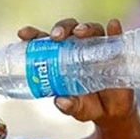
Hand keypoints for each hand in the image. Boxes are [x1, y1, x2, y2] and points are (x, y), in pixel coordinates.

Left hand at [17, 18, 136, 124]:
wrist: (111, 112)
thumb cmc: (87, 106)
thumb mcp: (76, 109)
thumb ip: (69, 106)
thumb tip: (62, 101)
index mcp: (59, 59)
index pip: (44, 42)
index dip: (33, 35)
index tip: (23, 34)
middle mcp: (77, 49)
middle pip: (68, 30)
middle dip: (61, 29)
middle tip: (56, 37)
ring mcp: (97, 49)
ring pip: (90, 30)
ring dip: (85, 28)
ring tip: (79, 33)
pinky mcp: (116, 53)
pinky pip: (115, 38)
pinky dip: (114, 31)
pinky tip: (113, 26)